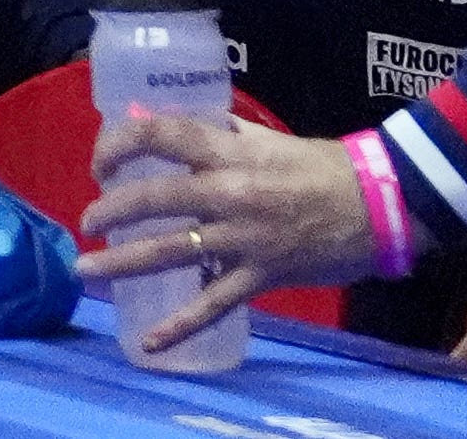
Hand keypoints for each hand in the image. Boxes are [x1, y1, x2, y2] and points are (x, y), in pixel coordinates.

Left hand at [72, 111, 378, 354]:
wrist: (380, 206)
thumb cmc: (320, 167)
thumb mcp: (262, 137)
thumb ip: (214, 131)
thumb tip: (160, 123)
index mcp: (228, 152)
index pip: (160, 135)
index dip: (119, 144)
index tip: (101, 162)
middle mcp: (230, 194)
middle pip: (155, 198)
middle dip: (111, 210)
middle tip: (87, 222)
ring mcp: (245, 240)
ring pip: (172, 252)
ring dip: (123, 262)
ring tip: (85, 269)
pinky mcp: (262, 277)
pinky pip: (214, 305)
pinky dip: (180, 326)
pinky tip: (149, 342)